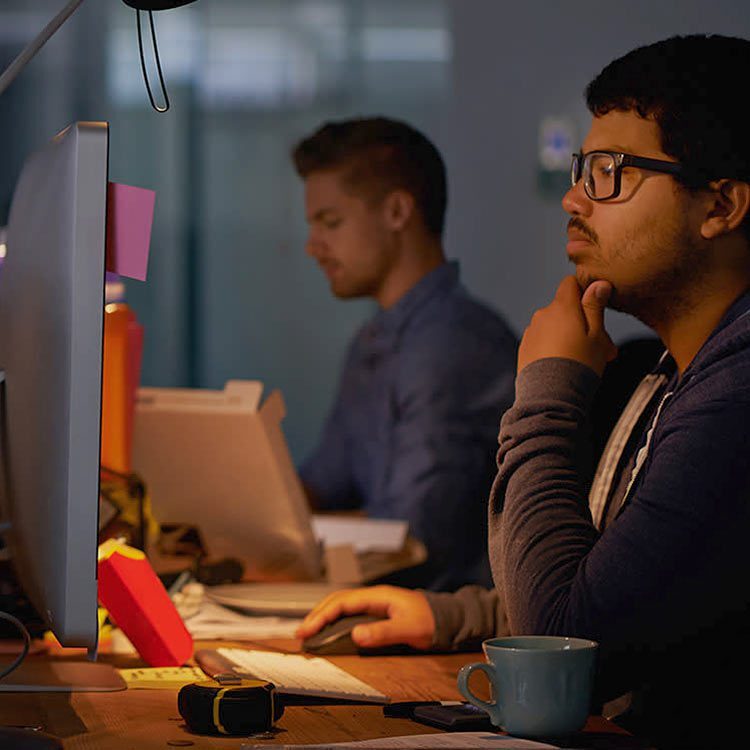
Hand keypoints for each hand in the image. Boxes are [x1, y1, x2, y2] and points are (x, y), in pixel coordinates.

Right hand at [295, 585, 435, 649]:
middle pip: (337, 600)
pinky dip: (335, 619)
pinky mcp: (376, 612)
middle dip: (317, 614)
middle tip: (301, 632)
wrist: (446, 618)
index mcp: (376, 596)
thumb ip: (382, 632)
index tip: (307, 630)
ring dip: (324, 616)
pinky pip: (349, 613)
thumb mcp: (408, 629)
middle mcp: (372, 597)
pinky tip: (330, 629)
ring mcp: (374, 603)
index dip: (321, 615)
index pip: (341, 602)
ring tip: (309, 631)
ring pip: (342, 605)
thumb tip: (356, 635)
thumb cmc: (430, 621)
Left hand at [517, 276, 617, 375]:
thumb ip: (595, 306)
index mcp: (561, 307)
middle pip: (565, 309)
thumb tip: (598, 283)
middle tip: (602, 348)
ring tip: (585, 361)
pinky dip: (554, 348)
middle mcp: (542, 315)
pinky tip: (565, 366)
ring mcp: (531, 332)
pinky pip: (542, 341)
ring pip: (554, 327)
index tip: (595, 307)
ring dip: (570, 337)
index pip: (570, 283)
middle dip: (583, 323)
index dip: (584, 291)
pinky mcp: (524, 349)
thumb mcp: (596, 334)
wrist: (551, 395)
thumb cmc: (579, 365)